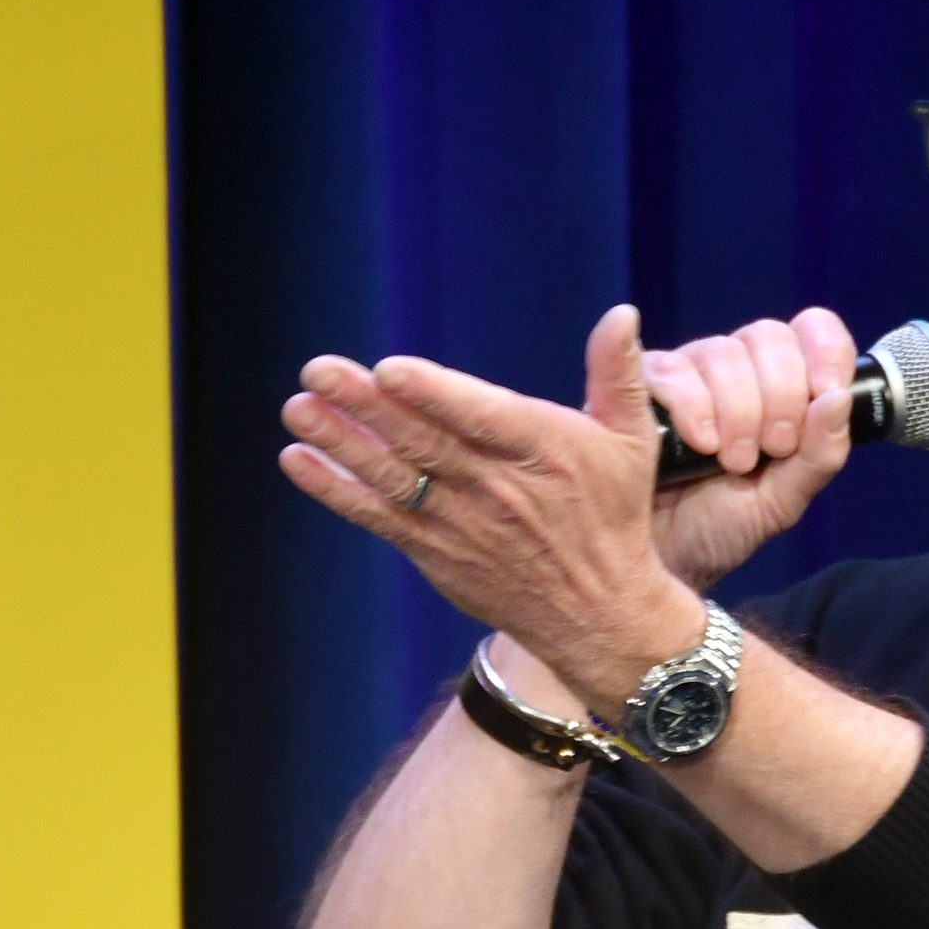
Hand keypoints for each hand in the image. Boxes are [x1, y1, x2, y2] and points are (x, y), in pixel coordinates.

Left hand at [277, 305, 709, 710]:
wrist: (598, 615)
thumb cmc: (611, 515)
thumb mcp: (631, 441)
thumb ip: (618, 374)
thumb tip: (622, 313)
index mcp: (545, 452)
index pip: (482, 419)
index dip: (435, 395)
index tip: (390, 370)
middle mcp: (499, 490)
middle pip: (424, 443)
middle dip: (367, 406)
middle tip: (318, 369)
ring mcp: (461, 524)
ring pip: (393, 479)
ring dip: (341, 443)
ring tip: (297, 408)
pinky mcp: (435, 553)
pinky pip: (378, 519)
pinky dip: (337, 491)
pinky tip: (298, 459)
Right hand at [640, 308, 860, 590]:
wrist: (662, 563)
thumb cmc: (720, 528)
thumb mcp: (783, 501)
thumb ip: (820, 455)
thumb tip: (838, 398)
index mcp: (779, 386)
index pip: (811, 330)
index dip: (825, 350)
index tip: (827, 391)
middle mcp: (734, 369)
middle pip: (768, 336)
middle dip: (781, 394)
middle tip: (773, 449)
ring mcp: (686, 372)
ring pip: (722, 352)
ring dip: (738, 411)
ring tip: (731, 462)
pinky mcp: (641, 385)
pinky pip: (673, 369)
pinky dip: (694, 406)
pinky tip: (701, 445)